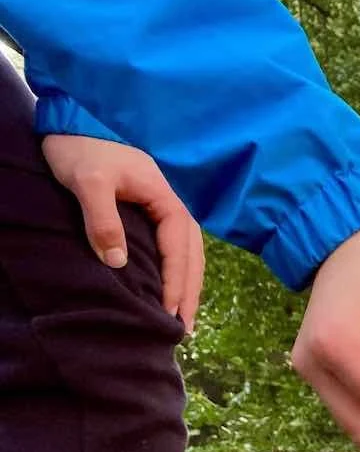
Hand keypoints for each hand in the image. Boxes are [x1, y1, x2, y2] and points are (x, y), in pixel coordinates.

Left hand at [41, 134, 204, 329]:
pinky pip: (175, 249)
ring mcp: (166, 209)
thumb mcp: (88, 182)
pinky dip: (179, 272)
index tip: (169, 314)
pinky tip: (173, 289)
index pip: (179, 251)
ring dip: (188, 287)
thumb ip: (103, 220)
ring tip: (185, 317)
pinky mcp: (154, 211)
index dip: (176, 285)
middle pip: (192, 258)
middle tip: (186, 330)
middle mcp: (174, 207)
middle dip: (190, 294)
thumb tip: (118, 262)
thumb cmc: (83, 150)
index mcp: (167, 201)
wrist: (75, 121)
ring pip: (188, 255)